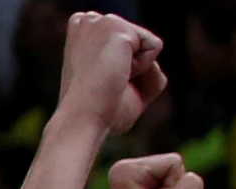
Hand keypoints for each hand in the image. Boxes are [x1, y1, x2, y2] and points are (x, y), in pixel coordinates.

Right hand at [56, 13, 164, 139]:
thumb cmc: (96, 109)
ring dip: (138, 69)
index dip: (121, 67)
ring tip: (112, 80)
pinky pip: (154, 47)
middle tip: (107, 85)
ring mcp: (102, 22)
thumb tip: (151, 46)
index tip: (98, 82)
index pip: (126, 40)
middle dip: (132, 67)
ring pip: (146, 43)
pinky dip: (144, 69)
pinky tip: (119, 75)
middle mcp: (87, 20)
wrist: (82, 121)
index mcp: (80, 30)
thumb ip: (133, 58)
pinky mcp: (118, 29)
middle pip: (137, 40)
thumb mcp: (114, 79)